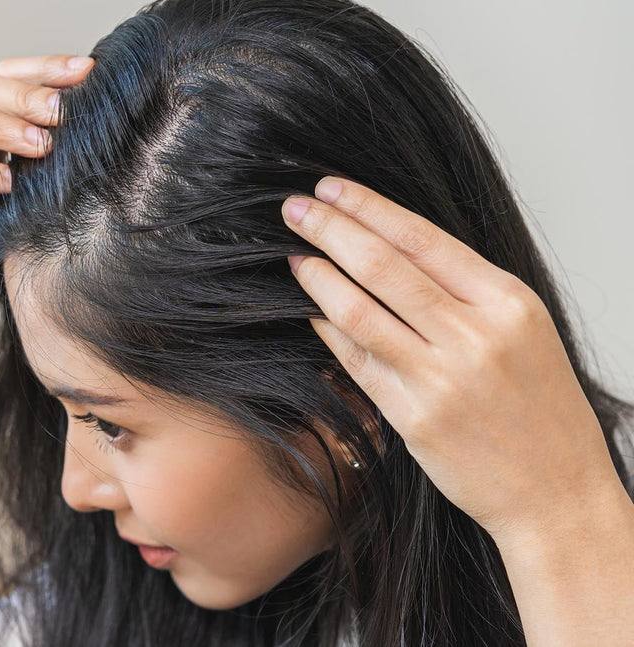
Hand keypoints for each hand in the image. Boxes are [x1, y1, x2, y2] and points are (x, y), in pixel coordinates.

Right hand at [0, 54, 94, 343]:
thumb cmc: (0, 253)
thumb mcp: (36, 200)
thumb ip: (54, 166)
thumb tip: (112, 137)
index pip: (4, 77)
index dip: (44, 68)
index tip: (89, 71)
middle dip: (24, 90)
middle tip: (63, 109)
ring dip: (0, 125)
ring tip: (42, 145)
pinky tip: (10, 183)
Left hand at [280, 178, 624, 541]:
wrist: (556, 491)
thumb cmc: (540, 408)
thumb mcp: (522, 330)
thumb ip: (465, 290)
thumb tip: (388, 247)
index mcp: (507, 301)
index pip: (421, 236)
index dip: (366, 207)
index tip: (330, 188)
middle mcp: (475, 334)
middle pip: (383, 265)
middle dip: (330, 229)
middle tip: (294, 209)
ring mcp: (442, 378)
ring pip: (359, 311)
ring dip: (318, 277)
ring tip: (293, 256)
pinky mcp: (414, 418)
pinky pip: (356, 362)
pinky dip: (328, 331)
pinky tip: (311, 311)